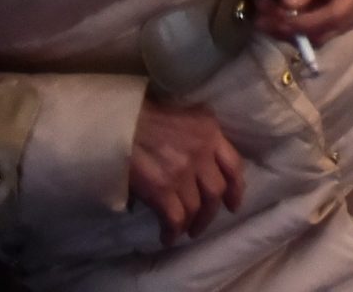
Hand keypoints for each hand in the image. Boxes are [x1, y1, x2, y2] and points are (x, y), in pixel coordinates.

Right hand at [128, 101, 243, 244]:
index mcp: (209, 130)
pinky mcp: (162, 188)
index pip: (233, 164)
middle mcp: (202, 151)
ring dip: (192, 224)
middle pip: (216, 190)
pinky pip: (175, 217)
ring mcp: (183, 171)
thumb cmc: (145, 116)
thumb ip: (199, 137)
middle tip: (202, 223)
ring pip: (197, 207)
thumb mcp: (184, 116)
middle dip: (211, 212)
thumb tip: (201, 166)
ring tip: (185, 231)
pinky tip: (167, 237)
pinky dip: (172, 231)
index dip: (236, 188)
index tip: (233, 204)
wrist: (116, 123)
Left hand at [253, 0, 352, 45]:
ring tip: (261, 17)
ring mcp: (350, 18)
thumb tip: (288, 5)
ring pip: (317, 37)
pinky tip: (273, 18)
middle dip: (291, 28)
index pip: (334, 15)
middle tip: (261, 18)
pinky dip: (291, 29)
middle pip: (326, 30)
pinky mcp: (335, 24)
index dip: (304, 22)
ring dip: (287, 31)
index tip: (276, 18)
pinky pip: (313, 34)